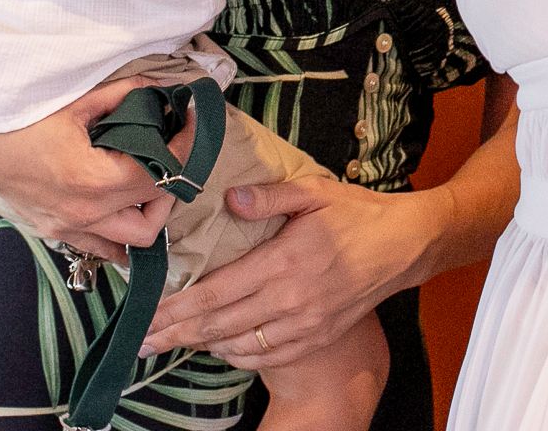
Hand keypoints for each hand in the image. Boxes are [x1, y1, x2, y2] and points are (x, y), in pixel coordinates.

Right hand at [0, 76, 184, 260]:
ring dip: (147, 217)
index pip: (163, 174)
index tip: (191, 120)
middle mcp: (84, 214)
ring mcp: (67, 228)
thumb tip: (161, 88)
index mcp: (93, 180)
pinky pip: (98, 247)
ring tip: (150, 184)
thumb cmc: (19, 117)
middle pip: (153, 218)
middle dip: (172, 186)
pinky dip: (118, 234)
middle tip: (172, 154)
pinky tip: (123, 207)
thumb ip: (124, 95)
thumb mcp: (76, 101)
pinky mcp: (53, 231)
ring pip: (128, 244)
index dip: (187, 146)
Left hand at [139, 175, 449, 369]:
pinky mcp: (316, 337)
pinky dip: (236, 353)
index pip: (216, 292)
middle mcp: (291, 299)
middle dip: (175, 334)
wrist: (406, 245)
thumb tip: (229, 198)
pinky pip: (265, 355)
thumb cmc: (358, 214)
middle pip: (218, 325)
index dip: (175, 308)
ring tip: (172, 340)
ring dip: (201, 344)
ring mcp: (304, 324)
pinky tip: (220, 344)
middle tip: (141, 340)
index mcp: (284, 261)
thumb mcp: (314, 191)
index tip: (146, 316)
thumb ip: (268, 195)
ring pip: (238, 344)